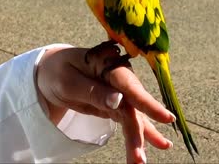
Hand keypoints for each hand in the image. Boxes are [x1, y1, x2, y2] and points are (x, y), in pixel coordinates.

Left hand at [37, 45, 174, 163]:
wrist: (53, 71)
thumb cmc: (59, 71)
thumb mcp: (68, 81)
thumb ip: (93, 91)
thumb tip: (118, 101)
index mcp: (109, 64)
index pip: (129, 85)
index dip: (147, 102)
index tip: (165, 118)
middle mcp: (120, 78)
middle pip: (133, 107)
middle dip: (137, 133)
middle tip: (138, 157)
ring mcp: (121, 92)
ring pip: (134, 117)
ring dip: (138, 139)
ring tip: (141, 162)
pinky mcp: (118, 104)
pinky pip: (130, 120)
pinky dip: (140, 135)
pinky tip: (160, 144)